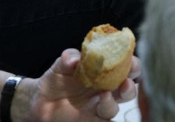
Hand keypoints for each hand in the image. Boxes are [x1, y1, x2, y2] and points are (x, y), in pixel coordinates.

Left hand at [23, 49, 139, 120]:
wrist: (42, 100)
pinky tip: (102, 117)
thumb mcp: (61, 64)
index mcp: (105, 71)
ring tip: (104, 95)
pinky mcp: (92, 121)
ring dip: (112, 102)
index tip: (130, 60)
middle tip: (125, 83)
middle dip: (130, 86)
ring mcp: (99, 107)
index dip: (132, 63)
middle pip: (127, 89)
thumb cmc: (57, 78)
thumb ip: (69, 58)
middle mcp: (107, 89)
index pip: (126, 66)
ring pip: (114, 108)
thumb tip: (75, 59)